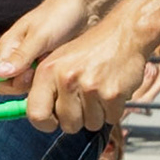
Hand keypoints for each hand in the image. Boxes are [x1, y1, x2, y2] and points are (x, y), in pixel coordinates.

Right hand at [0, 0, 98, 97]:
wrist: (87, 7)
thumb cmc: (60, 14)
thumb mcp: (40, 36)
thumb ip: (21, 56)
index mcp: (9, 46)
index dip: (11, 83)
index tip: (29, 76)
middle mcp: (18, 55)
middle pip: (13, 84)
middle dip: (28, 83)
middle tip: (45, 69)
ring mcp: (33, 61)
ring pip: (30, 85)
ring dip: (42, 81)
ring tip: (55, 64)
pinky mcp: (48, 65)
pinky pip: (44, 81)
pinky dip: (52, 78)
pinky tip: (61, 66)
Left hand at [16, 13, 152, 136]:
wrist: (123, 35)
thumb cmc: (90, 50)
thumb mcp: (57, 61)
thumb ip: (45, 88)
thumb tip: (38, 118)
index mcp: (47, 71)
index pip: (36, 115)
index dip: (46, 124)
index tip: (53, 121)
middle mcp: (66, 79)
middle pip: (68, 125)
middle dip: (77, 119)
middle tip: (83, 100)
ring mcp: (90, 87)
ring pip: (91, 124)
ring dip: (97, 114)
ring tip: (98, 92)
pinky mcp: (113, 94)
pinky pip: (111, 119)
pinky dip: (113, 110)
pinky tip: (111, 91)